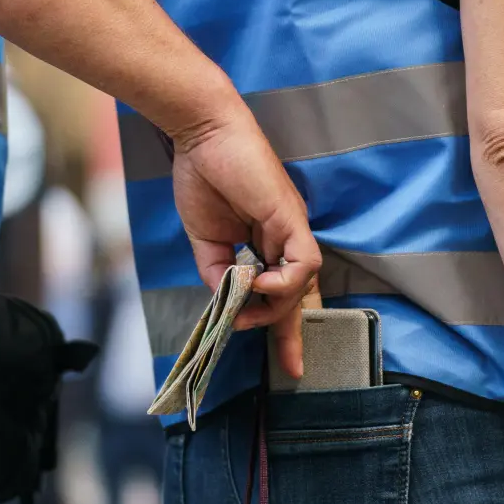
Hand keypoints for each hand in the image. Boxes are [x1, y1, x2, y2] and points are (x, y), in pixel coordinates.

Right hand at [169, 110, 320, 377]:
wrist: (201, 135)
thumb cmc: (202, 176)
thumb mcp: (205, 240)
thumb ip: (218, 273)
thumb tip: (229, 303)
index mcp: (266, 243)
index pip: (283, 292)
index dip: (284, 327)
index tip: (288, 364)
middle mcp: (285, 239)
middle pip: (301, 295)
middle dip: (296, 335)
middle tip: (294, 368)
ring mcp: (291, 229)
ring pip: (301, 284)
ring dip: (275, 305)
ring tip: (246, 308)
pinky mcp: (291, 218)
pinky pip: (302, 263)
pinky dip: (283, 281)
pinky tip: (259, 283)